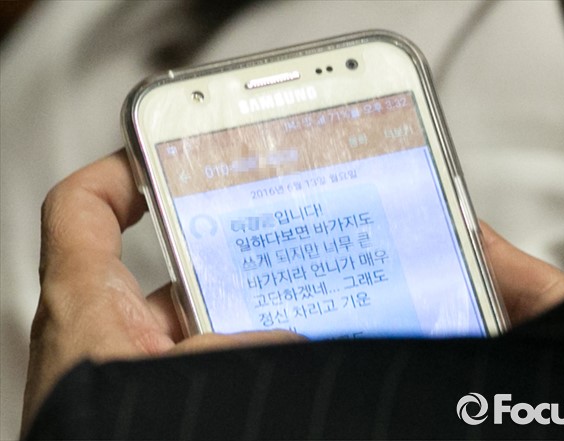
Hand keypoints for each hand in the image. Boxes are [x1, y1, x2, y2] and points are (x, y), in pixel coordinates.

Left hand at [22, 149, 563, 435]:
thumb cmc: (101, 438)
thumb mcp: (165, 377)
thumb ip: (235, 347)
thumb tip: (299, 337)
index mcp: (84, 305)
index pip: (83, 207)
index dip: (121, 170)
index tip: (165, 155)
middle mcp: (110, 333)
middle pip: (168, 264)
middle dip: (225, 251)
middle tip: (278, 235)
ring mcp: (142, 368)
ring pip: (202, 321)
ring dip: (247, 315)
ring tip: (302, 298)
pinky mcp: (169, 394)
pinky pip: (217, 359)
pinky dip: (251, 354)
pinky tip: (297, 351)